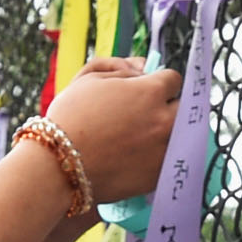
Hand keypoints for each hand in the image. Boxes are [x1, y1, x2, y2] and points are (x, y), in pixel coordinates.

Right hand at [45, 59, 186, 203]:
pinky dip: (158, 156)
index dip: (157, 84)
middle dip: (166, 108)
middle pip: (182, 108)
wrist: (59, 165)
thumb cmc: (70, 117)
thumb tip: (142, 65)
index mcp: (151, 92)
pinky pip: (169, 160)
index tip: (145, 92)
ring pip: (179, 136)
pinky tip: (135, 157)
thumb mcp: (90, 78)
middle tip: (141, 116)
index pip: (173, 80)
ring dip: (165, 133)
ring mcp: (164, 150)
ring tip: (137, 138)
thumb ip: (121, 66)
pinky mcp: (158, 175)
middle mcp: (165, 121)